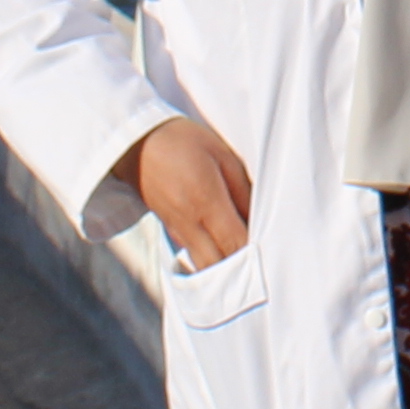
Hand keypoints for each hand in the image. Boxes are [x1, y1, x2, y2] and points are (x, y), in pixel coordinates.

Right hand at [126, 116, 253, 270]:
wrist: (136, 142)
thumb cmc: (183, 141)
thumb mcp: (222, 154)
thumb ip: (243, 189)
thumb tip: (260, 217)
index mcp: (205, 201)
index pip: (234, 243)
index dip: (255, 252)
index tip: (273, 248)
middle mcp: (189, 222)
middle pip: (219, 265)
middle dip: (242, 267)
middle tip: (261, 256)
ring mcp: (177, 230)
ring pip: (204, 266)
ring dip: (225, 266)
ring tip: (244, 252)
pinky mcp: (170, 230)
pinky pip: (194, 255)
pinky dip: (211, 258)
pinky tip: (224, 245)